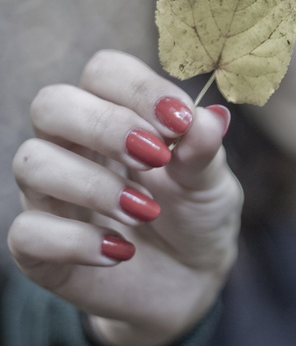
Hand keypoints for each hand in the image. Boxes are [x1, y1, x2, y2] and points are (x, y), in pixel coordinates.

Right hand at [8, 50, 241, 344]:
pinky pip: (27, 232)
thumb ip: (206, 151)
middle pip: (52, 104)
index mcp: (119, 116)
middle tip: (154, 158)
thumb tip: (209, 117)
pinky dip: (76, 241)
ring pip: (32, 163)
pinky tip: (120, 251)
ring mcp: (53, 196)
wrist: (192, 279)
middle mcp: (76, 147)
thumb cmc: (197, 215)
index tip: (179, 121)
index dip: (138, 88)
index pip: (104, 72)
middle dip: (104, 127)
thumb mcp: (212, 182)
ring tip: (146, 211)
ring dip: (94, 185)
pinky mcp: (41, 249)